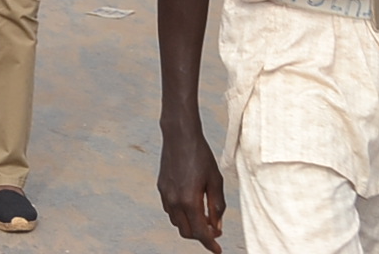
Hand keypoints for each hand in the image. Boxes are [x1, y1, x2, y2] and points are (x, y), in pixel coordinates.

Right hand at [158, 120, 226, 250]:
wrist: (179, 135)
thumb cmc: (200, 155)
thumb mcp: (215, 181)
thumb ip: (217, 206)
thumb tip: (216, 226)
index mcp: (189, 200)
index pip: (200, 232)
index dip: (210, 244)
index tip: (217, 250)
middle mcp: (174, 201)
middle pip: (187, 232)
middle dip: (200, 235)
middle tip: (214, 229)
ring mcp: (165, 194)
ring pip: (177, 222)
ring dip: (190, 225)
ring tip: (204, 215)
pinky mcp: (161, 188)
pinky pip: (170, 210)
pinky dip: (181, 214)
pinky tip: (191, 204)